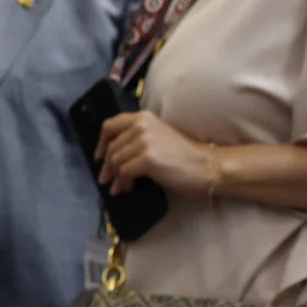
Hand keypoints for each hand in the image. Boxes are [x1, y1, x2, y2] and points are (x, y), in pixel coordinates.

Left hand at [95, 110, 212, 198]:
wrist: (207, 166)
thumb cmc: (183, 156)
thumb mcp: (157, 138)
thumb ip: (135, 139)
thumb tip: (108, 157)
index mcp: (143, 118)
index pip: (110, 126)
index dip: (101, 143)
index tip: (99, 157)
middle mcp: (141, 125)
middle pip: (111, 147)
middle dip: (107, 166)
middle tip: (107, 180)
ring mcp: (144, 141)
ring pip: (115, 161)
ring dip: (116, 177)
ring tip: (121, 187)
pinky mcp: (148, 158)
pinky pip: (124, 172)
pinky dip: (123, 183)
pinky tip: (128, 188)